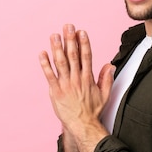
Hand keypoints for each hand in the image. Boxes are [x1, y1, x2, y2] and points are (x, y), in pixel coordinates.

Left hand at [39, 24, 114, 151]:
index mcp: (88, 78)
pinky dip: (45, 64)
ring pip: (61, 62)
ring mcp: (66, 84)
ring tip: (54, 35)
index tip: (81, 32)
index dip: (84, 43)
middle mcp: (77, 79)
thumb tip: (109, 65)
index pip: (86, 56)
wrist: (83, 125)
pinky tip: (42, 53)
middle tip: (68, 26)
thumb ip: (106, 79)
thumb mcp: (105, 94)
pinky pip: (49, 75)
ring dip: (57, 48)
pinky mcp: (56, 91)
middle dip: (70, 39)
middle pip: (73, 55)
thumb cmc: (93, 111)